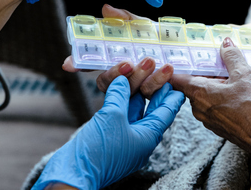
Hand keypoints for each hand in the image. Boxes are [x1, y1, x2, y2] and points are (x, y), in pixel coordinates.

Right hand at [33, 77, 184, 189]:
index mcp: (148, 137)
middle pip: (151, 111)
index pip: (165, 113)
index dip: (171, 97)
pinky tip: (119, 90)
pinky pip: (120, 116)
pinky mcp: (109, 138)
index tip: (177, 84)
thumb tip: (123, 79)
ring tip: (141, 76)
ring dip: (136, 94)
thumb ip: (120, 95)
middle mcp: (139, 139)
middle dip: (154, 92)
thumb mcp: (112, 116)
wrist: (73, 175)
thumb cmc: (98, 150)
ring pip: (134, 112)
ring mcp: (123, 139)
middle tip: (161, 74)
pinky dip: (121, 102)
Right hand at [62, 5, 173, 98]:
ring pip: (129, 90)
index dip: (79, 64)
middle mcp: (124, 77)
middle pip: (107, 82)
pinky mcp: (155, 96)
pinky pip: (152, 92)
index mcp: (117, 59)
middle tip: (129, 62)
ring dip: (140, 76)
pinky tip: (168, 70)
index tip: (68, 64)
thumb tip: (106, 9)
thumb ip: (126, 20)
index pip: (94, 64)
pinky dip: (159, 80)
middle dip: (115, 73)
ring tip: (153, 62)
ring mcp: (139, 88)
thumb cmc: (165, 41)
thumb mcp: (146, 27)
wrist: (192, 53)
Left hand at [170, 38, 250, 171]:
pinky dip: (218, 97)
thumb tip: (225, 43)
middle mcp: (199, 108)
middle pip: (191, 86)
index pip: (176, 79)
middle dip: (201, 73)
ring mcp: (208, 120)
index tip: (178, 58)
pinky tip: (234, 92)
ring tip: (228, 76)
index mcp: (200, 93)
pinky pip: (211, 107)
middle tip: (213, 61)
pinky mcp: (217, 127)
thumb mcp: (244, 74)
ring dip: (211, 86)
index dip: (175, 68)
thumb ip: (231, 56)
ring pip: (202, 97)